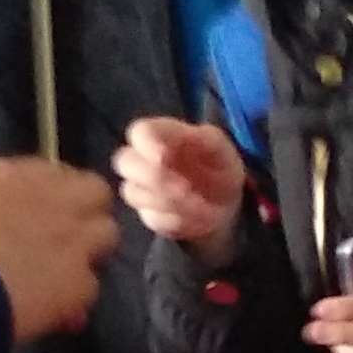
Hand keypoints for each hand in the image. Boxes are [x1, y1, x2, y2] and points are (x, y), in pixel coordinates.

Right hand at [0, 158, 119, 341]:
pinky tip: (54, 310)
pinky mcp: (81, 281)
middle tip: (68, 236)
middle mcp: (58, 201)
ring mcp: (75, 241)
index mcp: (23, 177)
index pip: (60, 173)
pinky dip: (74, 298)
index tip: (44, 210)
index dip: (56, 193)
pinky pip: (91, 286)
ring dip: (88, 252)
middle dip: (87, 211)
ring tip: (64, 272)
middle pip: (96, 193)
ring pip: (106, 235)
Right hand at [114, 117, 247, 267]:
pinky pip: (153, 219)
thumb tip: (172, 145)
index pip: (139, 131)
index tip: (163, 157)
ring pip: (135, 194)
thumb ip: (200, 139)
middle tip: (186, 189)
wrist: (226, 201)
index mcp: (160, 134)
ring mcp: (140, 188)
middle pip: (125, 162)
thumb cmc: (218, 165)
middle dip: (155, 177)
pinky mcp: (147, 215)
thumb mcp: (219, 147)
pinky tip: (199, 218)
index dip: (146, 144)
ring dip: (171, 202)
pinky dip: (179, 221)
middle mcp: (142, 159)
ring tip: (203, 206)